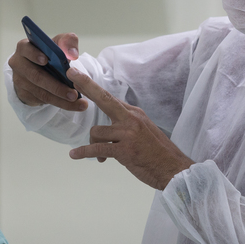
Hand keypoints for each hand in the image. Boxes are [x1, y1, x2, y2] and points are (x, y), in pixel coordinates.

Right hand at [7, 33, 87, 111]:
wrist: (42, 69)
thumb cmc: (50, 54)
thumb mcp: (59, 43)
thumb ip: (68, 41)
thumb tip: (72, 54)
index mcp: (24, 47)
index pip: (26, 49)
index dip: (34, 54)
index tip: (45, 60)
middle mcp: (18, 64)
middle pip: (36, 76)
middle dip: (56, 86)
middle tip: (73, 93)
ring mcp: (19, 80)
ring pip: (41, 92)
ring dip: (60, 99)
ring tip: (76, 101)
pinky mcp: (23, 94)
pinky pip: (41, 100)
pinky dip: (59, 103)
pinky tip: (71, 104)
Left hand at [67, 67, 193, 188]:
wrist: (173, 169)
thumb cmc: (158, 153)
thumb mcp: (144, 130)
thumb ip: (126, 123)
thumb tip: (110, 122)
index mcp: (135, 113)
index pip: (109, 98)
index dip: (92, 86)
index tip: (78, 75)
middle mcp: (131, 119)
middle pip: (104, 99)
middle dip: (86, 86)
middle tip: (71, 74)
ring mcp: (128, 134)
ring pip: (97, 131)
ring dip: (93, 143)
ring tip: (100, 155)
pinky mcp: (124, 150)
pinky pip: (97, 149)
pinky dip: (84, 152)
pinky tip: (75, 155)